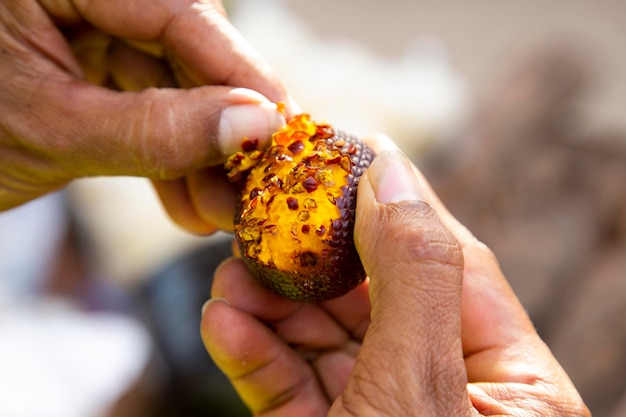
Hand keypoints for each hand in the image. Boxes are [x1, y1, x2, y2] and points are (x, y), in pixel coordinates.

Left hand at [0, 0, 288, 232]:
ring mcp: (84, 22)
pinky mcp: (88, 59)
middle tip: (254, 187)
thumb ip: (158, 130)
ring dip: (198, 154)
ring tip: (218, 214)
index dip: (240, 71)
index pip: (176, 9)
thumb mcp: (55, 134)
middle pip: (184, 46)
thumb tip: (257, 126)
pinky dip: (167, 156)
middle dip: (220, 126)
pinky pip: (146, 101)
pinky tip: (186, 205)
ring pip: (171, 82)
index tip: (284, 126)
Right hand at [201, 135, 588, 415]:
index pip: (449, 265)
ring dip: (269, 308)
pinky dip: (256, 358)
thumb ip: (414, 277)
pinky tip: (224, 323)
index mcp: (510, 384)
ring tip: (231, 277)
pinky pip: (292, 391)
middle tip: (263, 218)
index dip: (393, 202)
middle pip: (375, 299)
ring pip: (325, 344)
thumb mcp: (424, 389)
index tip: (340, 152)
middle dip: (311, 261)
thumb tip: (392, 172)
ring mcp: (385, 414)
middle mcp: (449, 395)